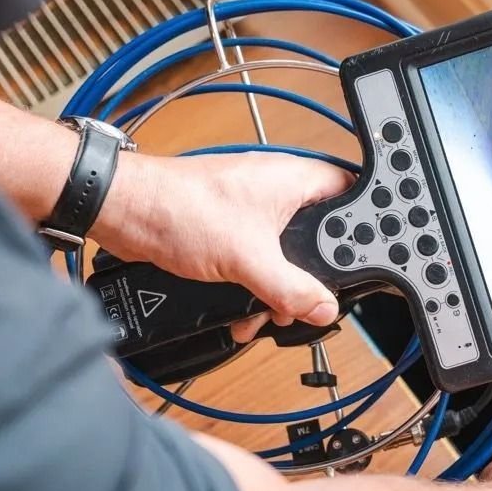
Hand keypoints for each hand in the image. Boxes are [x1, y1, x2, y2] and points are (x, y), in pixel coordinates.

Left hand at [92, 151, 353, 338]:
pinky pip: (259, 258)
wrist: (126, 212)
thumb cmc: (180, 209)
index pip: (353, 193)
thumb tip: (323, 308)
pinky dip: (256, 284)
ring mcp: (254, 207)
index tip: (365, 261)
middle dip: (314, 274)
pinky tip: (245, 308)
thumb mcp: (248, 259)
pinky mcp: (231, 227)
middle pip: (322, 233)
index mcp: (294, 179)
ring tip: (269, 311)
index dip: (364, 226)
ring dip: (281, 286)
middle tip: (309, 298)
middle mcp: (278, 189)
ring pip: (289, 252)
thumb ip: (291, 288)